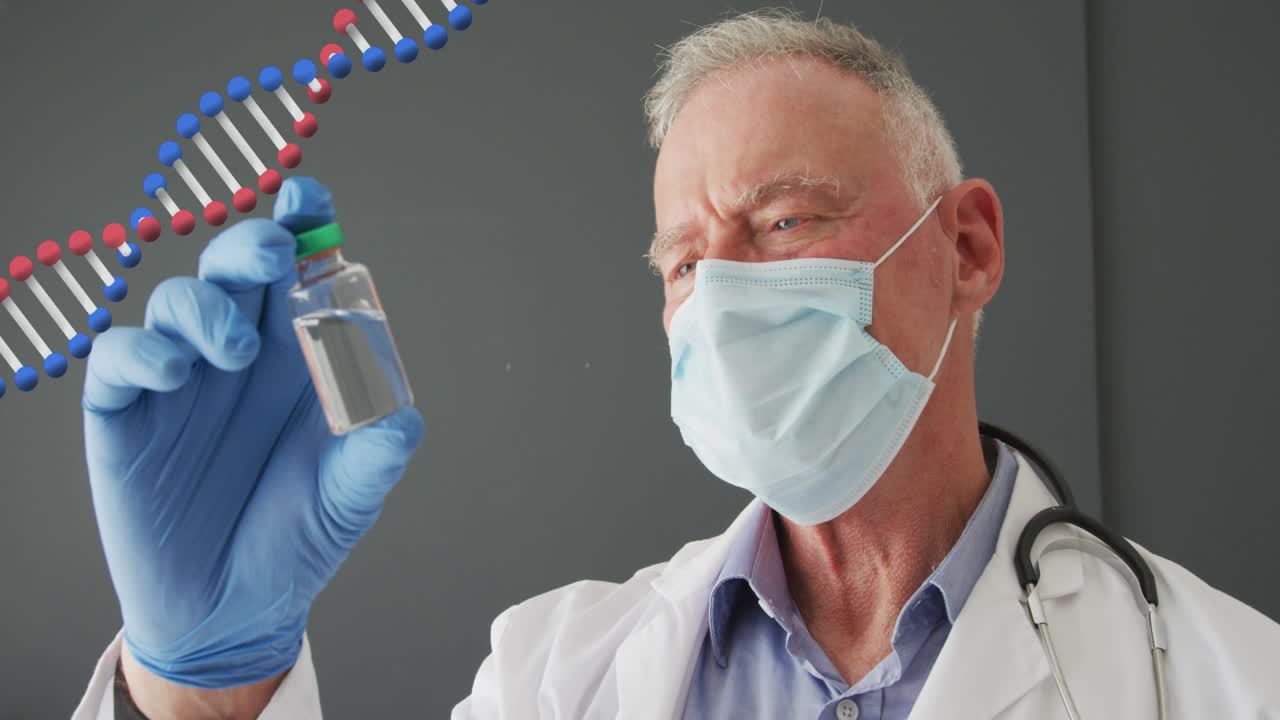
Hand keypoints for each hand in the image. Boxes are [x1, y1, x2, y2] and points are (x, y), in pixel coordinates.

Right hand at [84, 178, 424, 687]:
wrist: (233, 611)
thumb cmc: (296, 539)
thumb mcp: (347, 499)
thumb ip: (373, 457)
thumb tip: (402, 419)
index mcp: (298, 356)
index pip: (296, 272)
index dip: (300, 226)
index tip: (310, 201)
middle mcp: (238, 354)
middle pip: (235, 268)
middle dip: (253, 244)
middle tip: (275, 254)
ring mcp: (180, 380)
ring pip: (176, 300)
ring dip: (206, 306)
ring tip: (236, 350)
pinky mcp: (127, 414)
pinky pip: (120, 359)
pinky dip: (144, 352)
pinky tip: (176, 371)